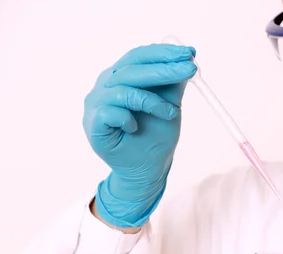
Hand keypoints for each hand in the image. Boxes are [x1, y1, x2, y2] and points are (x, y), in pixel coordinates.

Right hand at [83, 44, 196, 227]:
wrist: (145, 171)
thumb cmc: (154, 138)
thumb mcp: (170, 107)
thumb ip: (172, 85)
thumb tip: (186, 59)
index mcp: (121, 77)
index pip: (139, 57)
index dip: (164, 53)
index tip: (190, 54)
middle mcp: (105, 86)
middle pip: (132, 68)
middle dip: (164, 68)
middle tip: (190, 70)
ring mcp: (96, 104)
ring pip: (123, 88)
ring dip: (152, 100)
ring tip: (171, 113)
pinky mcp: (93, 123)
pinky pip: (111, 112)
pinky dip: (129, 118)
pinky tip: (136, 128)